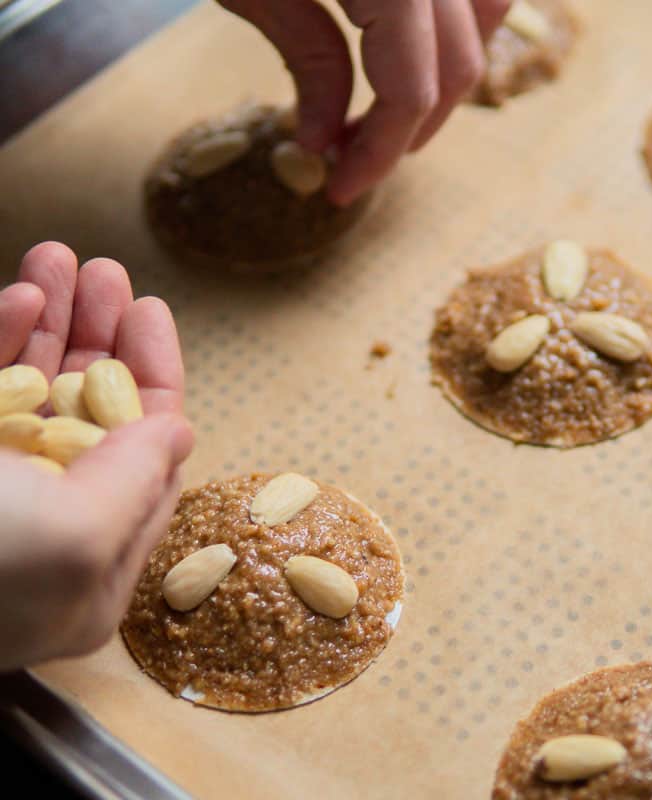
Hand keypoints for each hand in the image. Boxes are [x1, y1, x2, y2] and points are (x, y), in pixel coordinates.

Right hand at [0, 242, 192, 669]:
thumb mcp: (75, 538)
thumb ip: (136, 483)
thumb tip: (179, 434)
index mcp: (82, 565)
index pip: (139, 460)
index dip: (150, 381)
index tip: (149, 313)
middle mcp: (32, 528)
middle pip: (81, 415)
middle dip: (94, 336)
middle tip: (103, 272)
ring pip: (22, 391)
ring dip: (44, 319)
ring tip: (56, 255)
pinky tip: (20, 295)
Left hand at [219, 0, 512, 205]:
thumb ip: (307, 58)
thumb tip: (327, 142)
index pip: (413, 89)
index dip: (380, 150)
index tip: (341, 187)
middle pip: (460, 63)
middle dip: (412, 124)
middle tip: (353, 159)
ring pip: (488, 14)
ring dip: (448, 70)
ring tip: (389, 104)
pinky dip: (455, 20)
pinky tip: (408, 44)